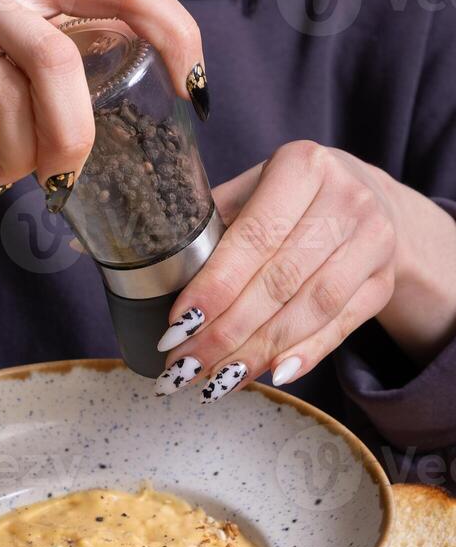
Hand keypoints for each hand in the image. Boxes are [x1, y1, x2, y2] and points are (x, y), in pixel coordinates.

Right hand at [0, 0, 205, 208]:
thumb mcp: (25, 12)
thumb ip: (71, 36)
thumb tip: (133, 103)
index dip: (171, 34)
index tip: (190, 90)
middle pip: (58, 63)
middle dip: (71, 140)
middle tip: (67, 175)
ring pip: (8, 104)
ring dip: (20, 162)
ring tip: (12, 173)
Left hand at [155, 140, 455, 400]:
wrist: (364, 197)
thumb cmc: (289, 199)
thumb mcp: (252, 192)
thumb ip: (217, 228)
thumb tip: (164, 284)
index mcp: (302, 166)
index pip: (252, 238)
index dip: (214, 288)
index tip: (176, 327)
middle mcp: (346, 199)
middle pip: (279, 281)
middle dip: (226, 332)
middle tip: (185, 366)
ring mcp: (373, 242)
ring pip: (310, 309)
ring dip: (258, 352)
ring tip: (215, 380)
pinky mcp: (383, 282)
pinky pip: (341, 327)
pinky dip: (303, 354)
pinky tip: (269, 374)